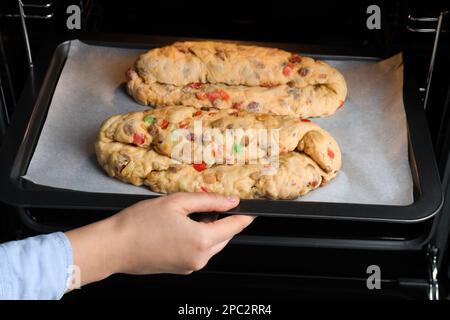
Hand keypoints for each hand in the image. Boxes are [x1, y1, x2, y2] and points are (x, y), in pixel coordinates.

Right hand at [65, 193, 253, 287]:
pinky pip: (199, 252)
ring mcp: (190, 266)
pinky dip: (198, 239)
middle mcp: (200, 258)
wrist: (114, 247)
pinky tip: (181, 228)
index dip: (244, 215)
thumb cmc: (139, 224)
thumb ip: (209, 200)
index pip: (234, 226)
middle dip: (222, 220)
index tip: (250, 208)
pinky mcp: (181, 270)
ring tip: (188, 215)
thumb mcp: (177, 202)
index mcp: (202, 240)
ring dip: (209, 230)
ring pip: (212, 245)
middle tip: (209, 204)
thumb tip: (231, 201)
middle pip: (224, 236)